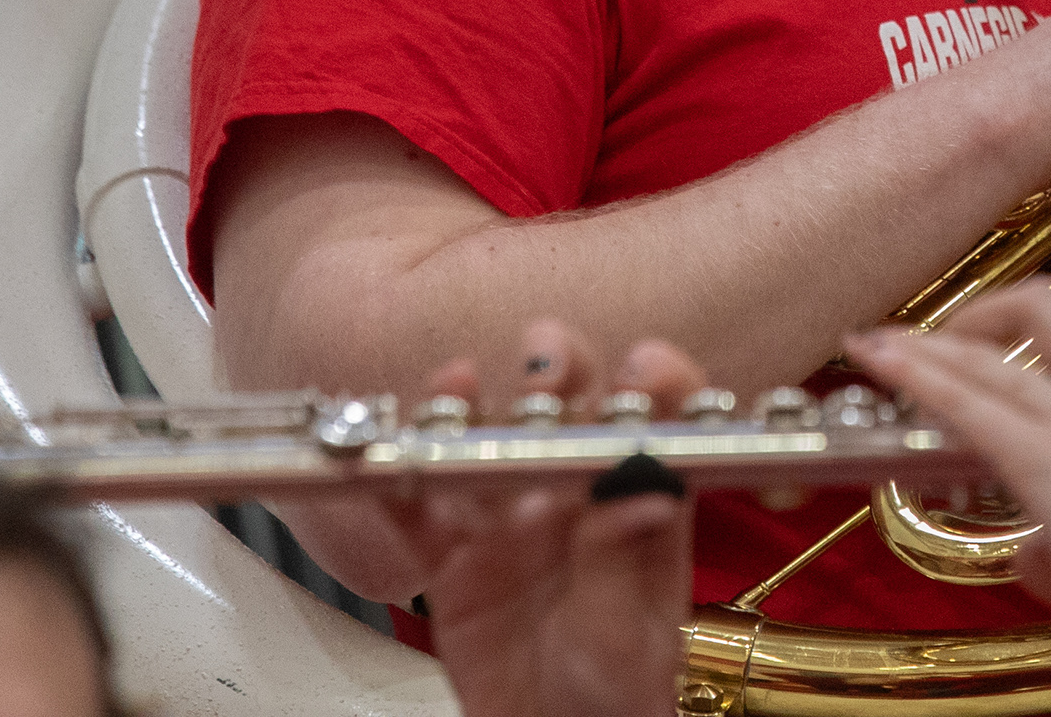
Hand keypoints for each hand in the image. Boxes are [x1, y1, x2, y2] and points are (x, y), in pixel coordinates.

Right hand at [385, 320, 704, 716]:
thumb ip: (620, 562)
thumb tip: (647, 489)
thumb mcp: (623, 640)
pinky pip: (418, 510)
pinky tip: (392, 450)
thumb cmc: (611, 704)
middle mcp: (576, 501)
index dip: (656, 385)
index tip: (643, 369)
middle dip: (559, 374)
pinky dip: (398, 476)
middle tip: (547, 368)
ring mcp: (511, 523)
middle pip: (567, 414)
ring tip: (459, 386)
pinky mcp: (452, 559)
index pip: (657, 427)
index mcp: (639, 511)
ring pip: (487, 444)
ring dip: (472, 407)